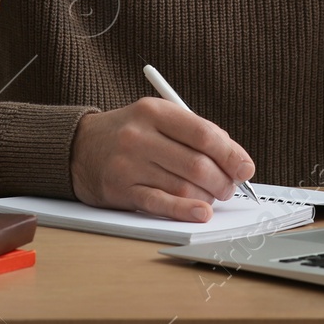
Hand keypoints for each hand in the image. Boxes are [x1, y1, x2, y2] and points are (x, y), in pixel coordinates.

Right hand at [69, 98, 255, 221]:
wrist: (79, 148)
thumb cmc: (129, 133)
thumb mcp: (158, 118)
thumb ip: (195, 134)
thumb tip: (236, 160)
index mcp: (154, 111)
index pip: (204, 134)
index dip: (231, 154)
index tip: (244, 167)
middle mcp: (140, 136)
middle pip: (197, 164)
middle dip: (222, 181)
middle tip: (228, 187)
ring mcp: (129, 164)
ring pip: (183, 186)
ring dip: (207, 197)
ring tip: (211, 197)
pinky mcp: (121, 190)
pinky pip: (160, 204)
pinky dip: (185, 210)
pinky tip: (201, 212)